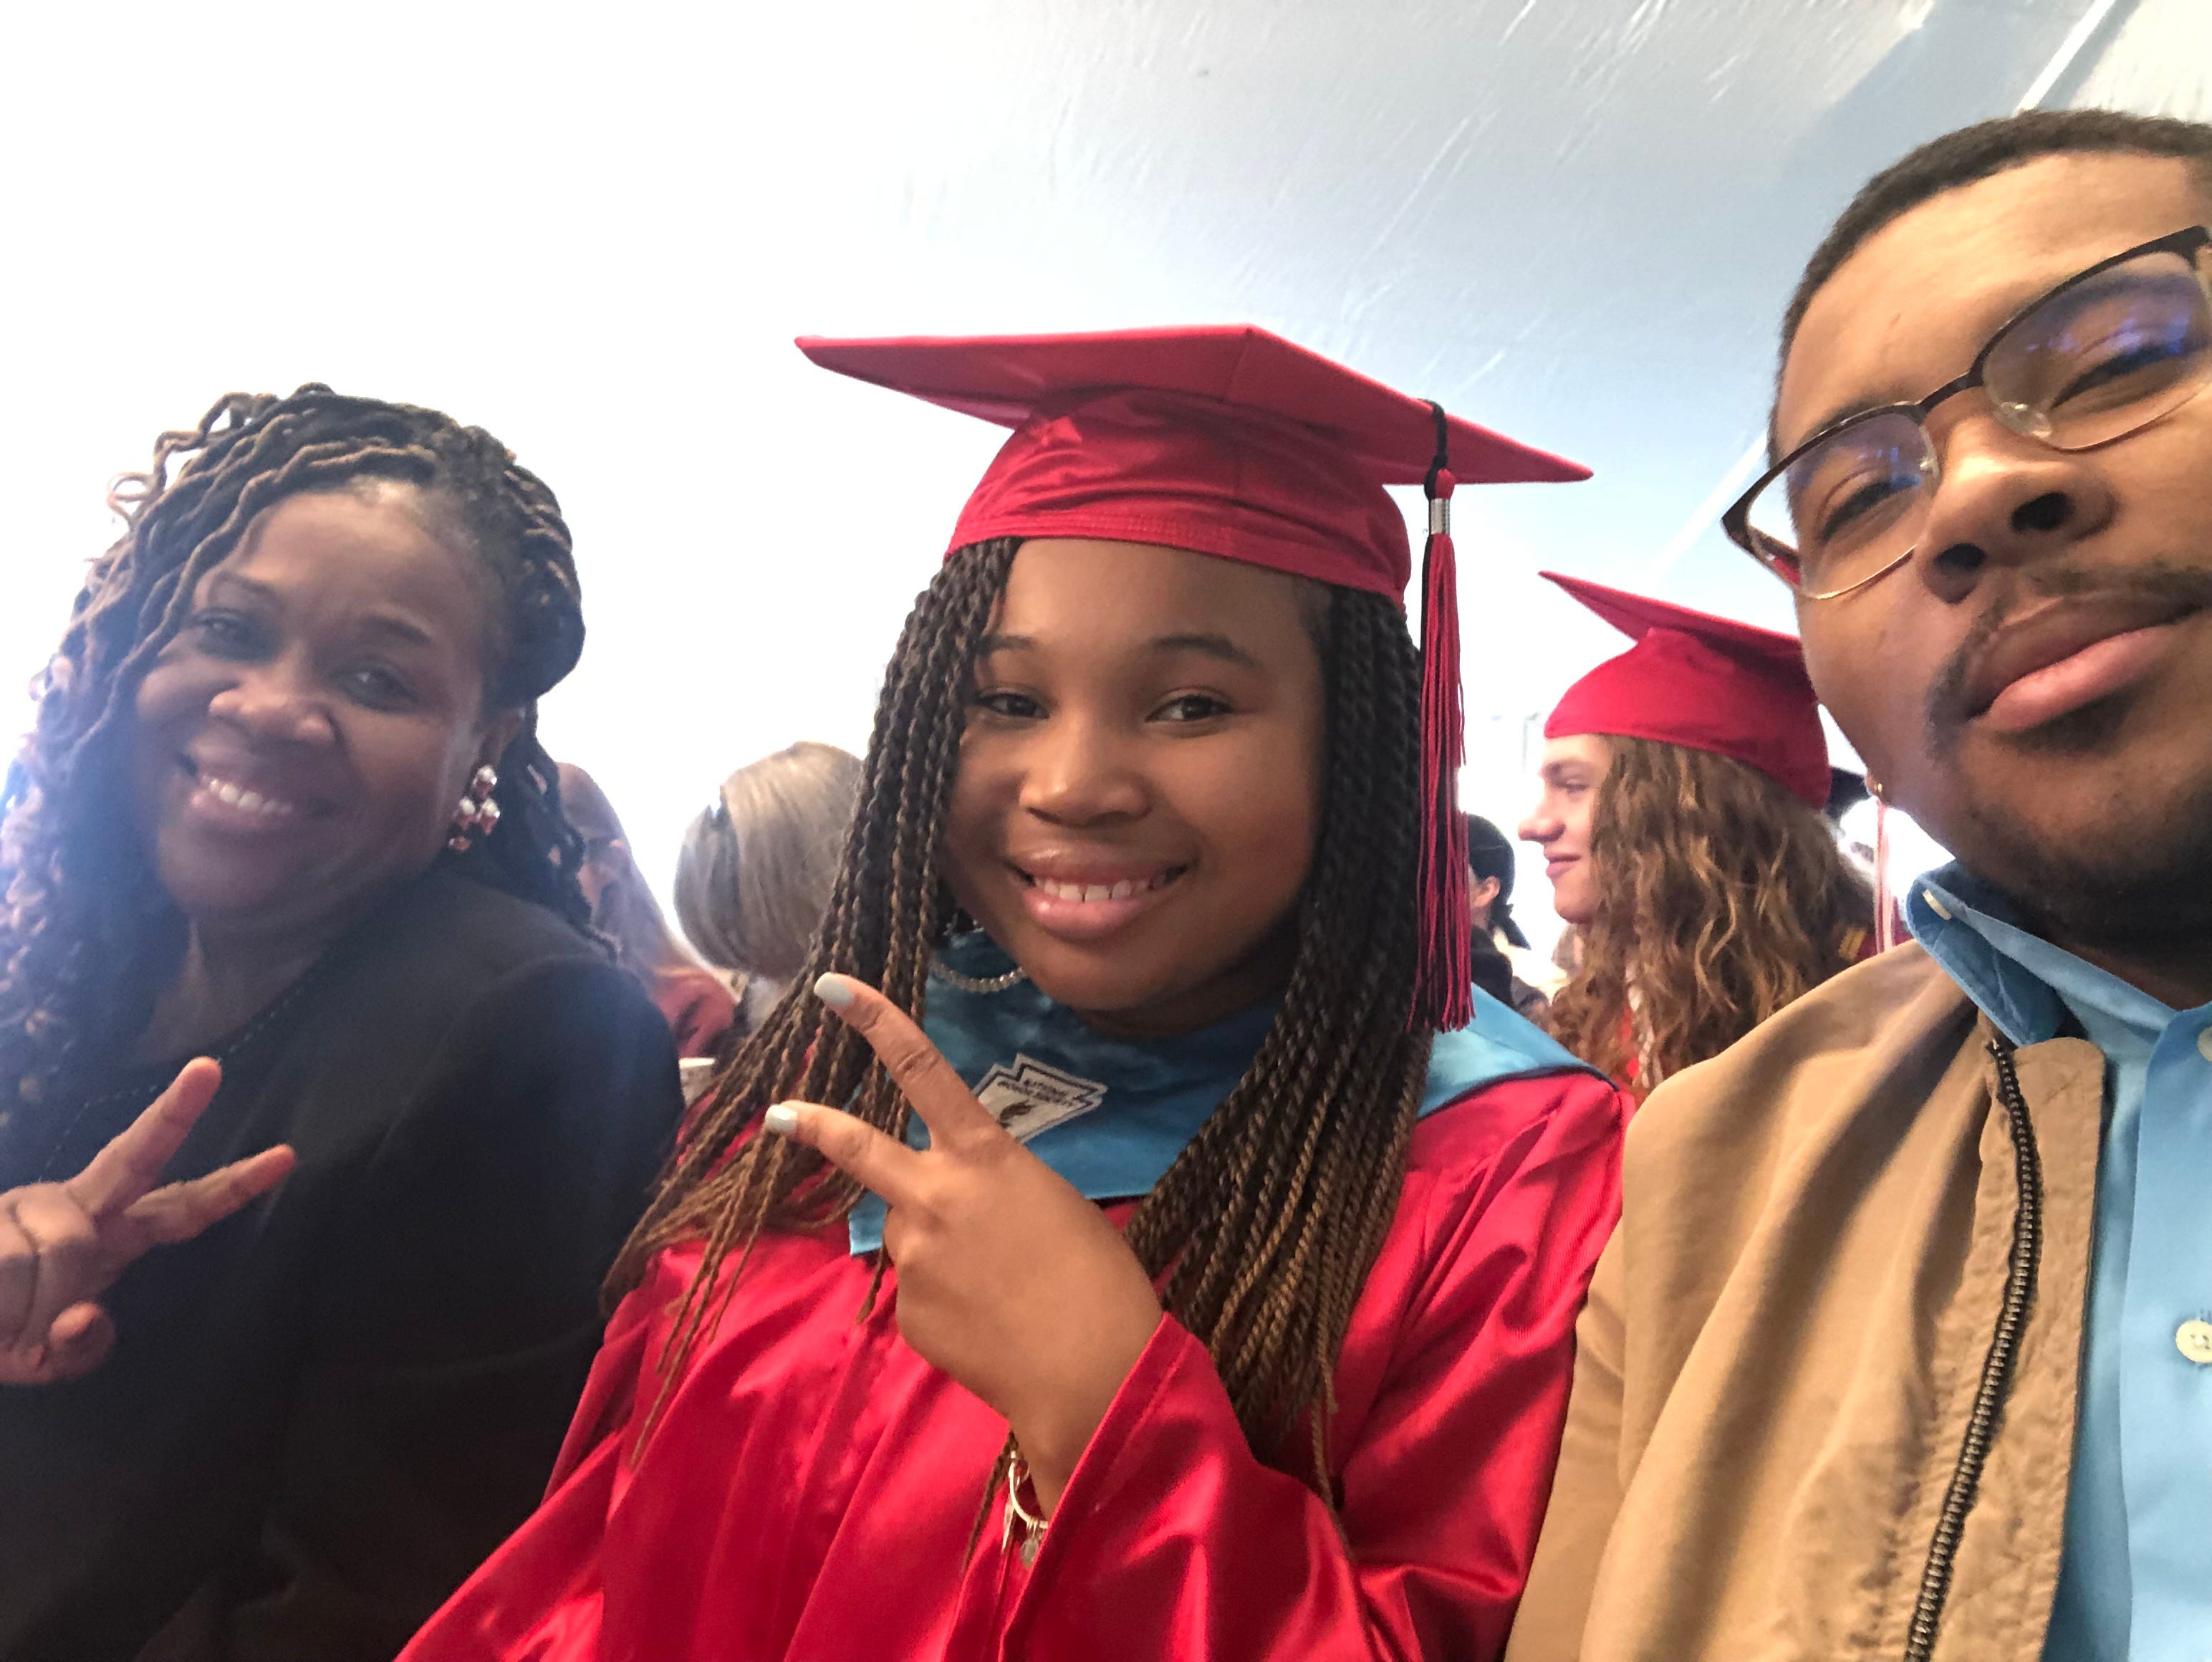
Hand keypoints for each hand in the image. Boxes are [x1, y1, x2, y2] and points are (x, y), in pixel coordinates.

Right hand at [0, 1059, 295, 1385]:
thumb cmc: (5, 1334)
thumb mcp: (50, 1361)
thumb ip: (81, 1349)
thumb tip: (84, 1317)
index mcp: (116, 1235)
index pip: (184, 1209)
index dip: (234, 1187)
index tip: (287, 1156)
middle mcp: (81, 1204)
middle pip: (137, 1156)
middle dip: (176, 1112)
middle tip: (211, 1068)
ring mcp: (34, 1201)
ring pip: (61, 1250)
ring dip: (30, 1309)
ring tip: (9, 1323)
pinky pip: (10, 1263)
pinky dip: (3, 1307)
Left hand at [766, 974, 1162, 1508]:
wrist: (1091, 1373)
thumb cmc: (1099, 1279)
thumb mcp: (1050, 1203)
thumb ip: (990, 1190)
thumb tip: (955, 1210)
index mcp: (984, 1156)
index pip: (922, 1069)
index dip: (875, 1022)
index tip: (831, 987)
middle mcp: (934, 1195)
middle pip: (858, 1148)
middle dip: (815, 1126)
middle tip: (778, 1113)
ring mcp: (912, 1255)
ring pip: (907, 1233)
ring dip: (935, 1245)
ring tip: (996, 1284)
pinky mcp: (907, 1311)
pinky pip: (920, 1293)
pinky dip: (947, 1302)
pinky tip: (987, 1323)